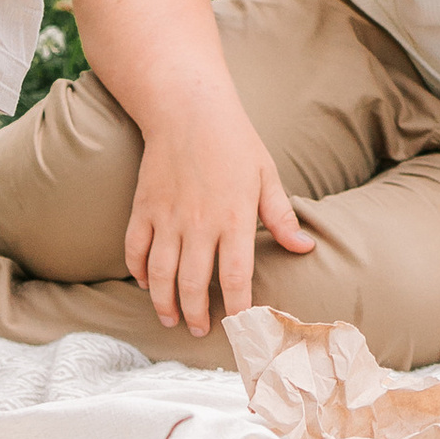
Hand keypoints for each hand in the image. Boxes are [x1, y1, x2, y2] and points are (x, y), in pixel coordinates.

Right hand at [124, 95, 315, 331]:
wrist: (188, 108)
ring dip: (164, 304)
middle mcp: (199, 223)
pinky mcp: (143, 208)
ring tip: (172, 319)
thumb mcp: (266, 175)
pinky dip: (137, 273)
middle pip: (193, 285)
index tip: (239, 325)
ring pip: (160, 276)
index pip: (235, 277)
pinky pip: (135, 250)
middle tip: (199, 330)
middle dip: (196, 315)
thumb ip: (282, 217)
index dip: (237, 308)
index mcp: (234, 217)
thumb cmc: (234, 141)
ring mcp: (167, 217)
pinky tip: (146, 284)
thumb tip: (304, 248)